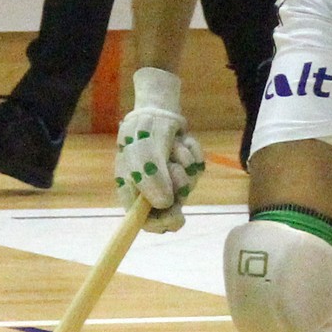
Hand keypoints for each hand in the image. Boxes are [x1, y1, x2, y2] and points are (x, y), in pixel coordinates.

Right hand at [114, 67, 205, 229]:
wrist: (158, 108)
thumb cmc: (142, 131)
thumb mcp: (142, 153)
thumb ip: (151, 178)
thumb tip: (165, 204)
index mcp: (134, 193)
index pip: (146, 222)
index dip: (161, 223)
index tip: (175, 214)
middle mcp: (153, 190)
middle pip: (173, 207)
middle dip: (178, 186)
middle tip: (176, 168)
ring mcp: (172, 180)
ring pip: (189, 185)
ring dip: (183, 163)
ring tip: (173, 146)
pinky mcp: (187, 167)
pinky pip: (197, 167)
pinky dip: (192, 152)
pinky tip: (182, 141)